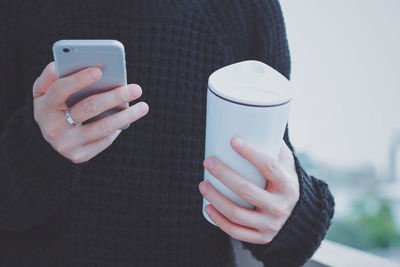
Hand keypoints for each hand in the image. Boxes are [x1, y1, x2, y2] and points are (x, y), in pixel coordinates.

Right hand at [33, 62, 148, 162]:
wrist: (48, 139)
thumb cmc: (52, 106)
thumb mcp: (43, 90)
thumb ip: (52, 75)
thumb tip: (72, 62)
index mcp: (43, 107)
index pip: (60, 90)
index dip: (78, 80)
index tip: (99, 70)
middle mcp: (52, 129)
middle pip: (88, 109)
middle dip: (114, 97)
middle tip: (136, 89)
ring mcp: (67, 144)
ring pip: (102, 128)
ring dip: (126, 116)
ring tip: (143, 106)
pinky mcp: (80, 156)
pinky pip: (104, 140)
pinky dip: (118, 127)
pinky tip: (128, 117)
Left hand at [199, 137, 299, 243]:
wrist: (297, 217)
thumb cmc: (284, 182)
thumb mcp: (286, 165)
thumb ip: (274, 147)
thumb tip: (256, 121)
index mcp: (287, 185)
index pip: (269, 166)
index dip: (251, 153)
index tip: (233, 140)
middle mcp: (280, 206)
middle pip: (247, 190)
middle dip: (223, 174)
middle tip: (208, 161)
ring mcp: (270, 225)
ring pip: (237, 213)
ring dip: (215, 198)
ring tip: (202, 184)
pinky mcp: (261, 238)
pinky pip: (236, 232)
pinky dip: (219, 220)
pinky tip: (207, 207)